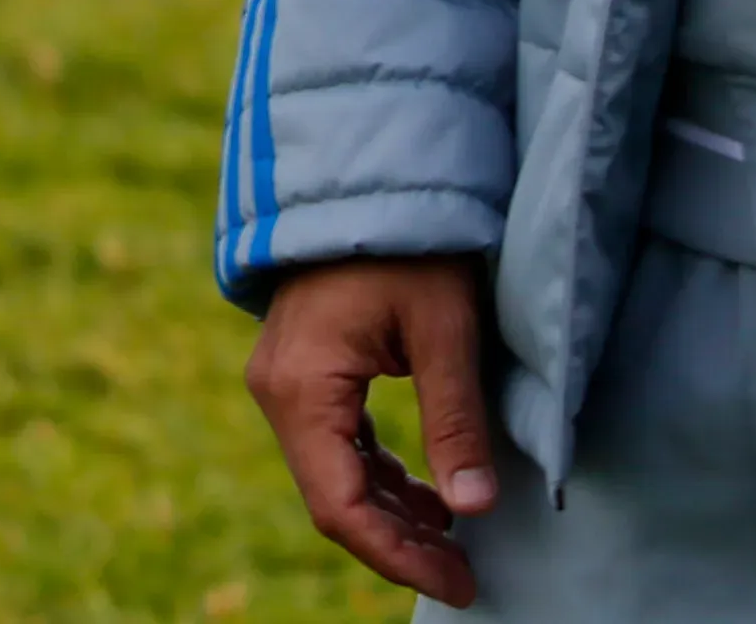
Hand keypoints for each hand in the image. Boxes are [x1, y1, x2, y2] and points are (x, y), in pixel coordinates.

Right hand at [247, 255, 498, 606]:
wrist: (369, 174)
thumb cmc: (410, 244)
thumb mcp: (445, 330)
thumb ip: (456, 421)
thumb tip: (475, 510)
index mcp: (303, 386)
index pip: (340, 504)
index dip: (397, 557)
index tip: (460, 582)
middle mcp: (279, 390)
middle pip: (332, 498)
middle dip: (398, 544)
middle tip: (466, 573)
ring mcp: (286, 380)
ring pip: (333, 475)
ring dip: (390, 514)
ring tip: (455, 543)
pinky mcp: (304, 370)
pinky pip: (335, 444)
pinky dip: (379, 477)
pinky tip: (427, 495)